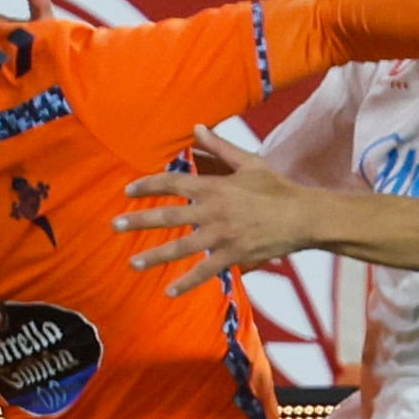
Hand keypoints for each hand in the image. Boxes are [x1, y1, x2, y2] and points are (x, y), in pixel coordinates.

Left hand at [115, 126, 320, 296]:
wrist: (303, 216)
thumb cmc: (277, 187)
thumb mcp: (249, 162)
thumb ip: (220, 146)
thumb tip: (197, 127)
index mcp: (214, 187)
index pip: (173, 184)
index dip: (148, 186)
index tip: (128, 190)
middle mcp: (212, 212)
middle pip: (167, 216)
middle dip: (138, 220)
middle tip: (115, 225)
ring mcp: (221, 236)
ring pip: (180, 248)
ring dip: (154, 256)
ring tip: (133, 263)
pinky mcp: (232, 256)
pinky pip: (205, 271)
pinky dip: (186, 283)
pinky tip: (169, 291)